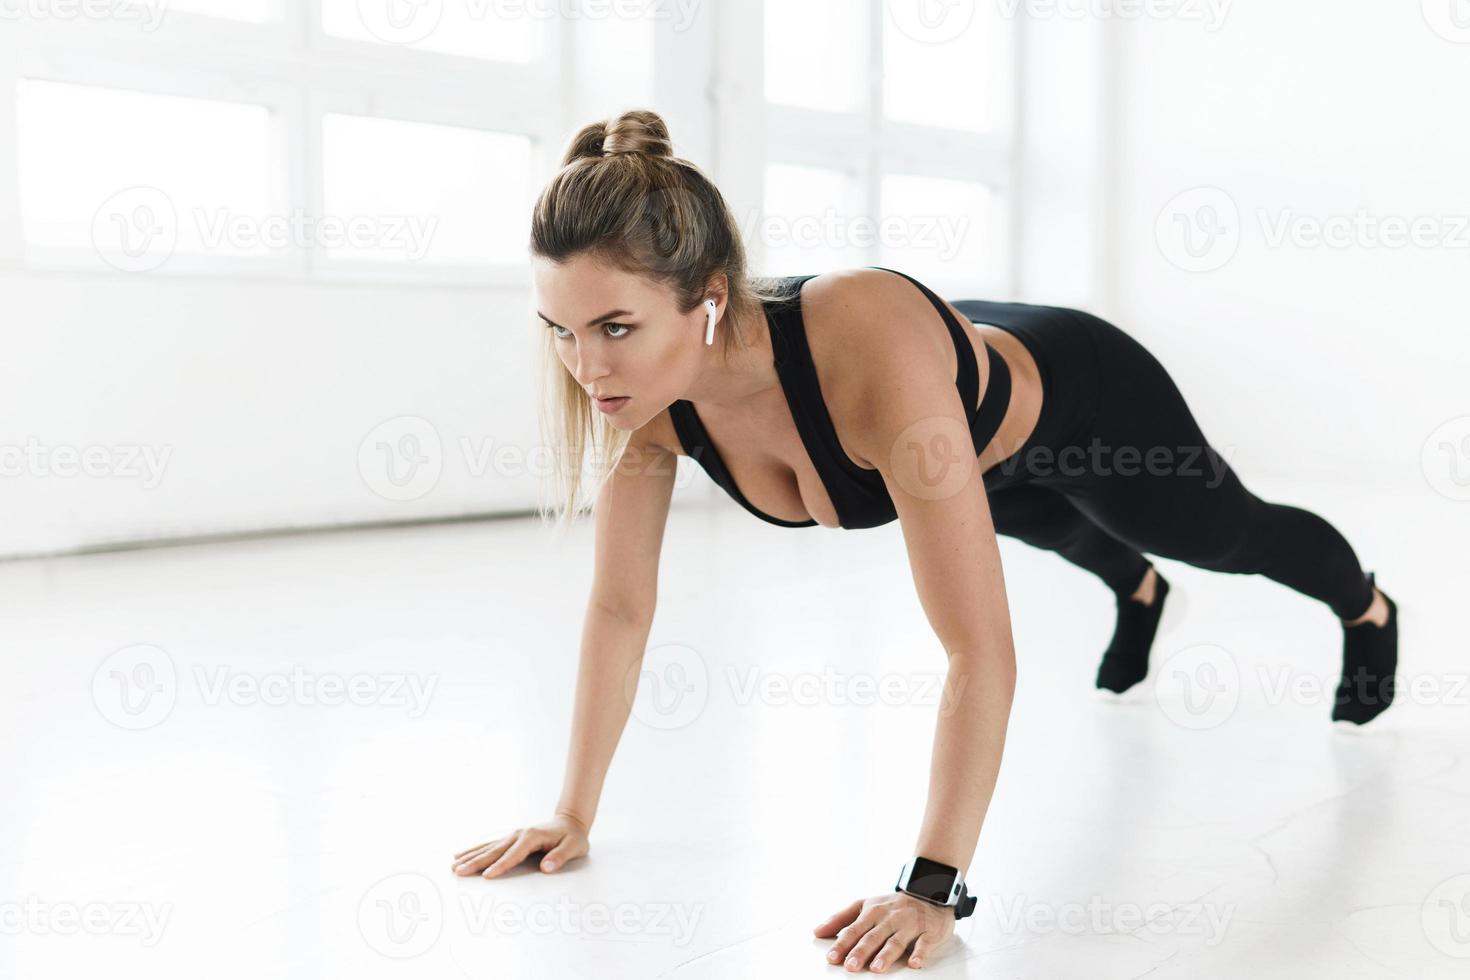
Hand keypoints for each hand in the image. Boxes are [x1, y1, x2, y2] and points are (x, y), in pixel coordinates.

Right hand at [450, 812, 589, 877]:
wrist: (569, 822)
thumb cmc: (573, 838)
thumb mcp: (574, 847)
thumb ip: (560, 857)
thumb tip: (547, 868)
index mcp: (532, 837)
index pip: (513, 855)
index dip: (500, 866)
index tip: (486, 877)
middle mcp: (519, 834)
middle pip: (494, 851)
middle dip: (476, 862)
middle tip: (458, 872)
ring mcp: (512, 835)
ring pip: (488, 848)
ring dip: (470, 857)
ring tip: (453, 866)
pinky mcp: (509, 839)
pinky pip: (488, 845)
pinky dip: (474, 850)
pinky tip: (460, 855)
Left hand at [814, 891, 954, 971]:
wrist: (928, 892)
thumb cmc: (892, 905)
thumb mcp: (864, 905)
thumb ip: (841, 918)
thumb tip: (817, 931)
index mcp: (872, 912)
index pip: (854, 930)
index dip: (842, 944)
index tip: (831, 957)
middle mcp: (890, 918)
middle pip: (873, 937)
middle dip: (861, 951)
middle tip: (851, 966)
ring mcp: (910, 924)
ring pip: (896, 941)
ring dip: (886, 954)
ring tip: (876, 967)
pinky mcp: (928, 931)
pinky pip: (924, 944)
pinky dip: (920, 953)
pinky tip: (914, 963)